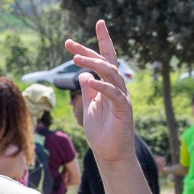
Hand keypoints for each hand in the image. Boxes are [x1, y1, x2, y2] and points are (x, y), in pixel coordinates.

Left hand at [64, 21, 133, 167]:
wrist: (110, 153)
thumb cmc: (101, 131)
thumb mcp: (89, 107)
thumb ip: (87, 90)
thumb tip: (82, 74)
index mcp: (107, 86)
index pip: (102, 61)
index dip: (91, 48)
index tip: (70, 40)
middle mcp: (116, 88)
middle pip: (106, 61)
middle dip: (89, 50)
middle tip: (69, 43)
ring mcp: (121, 97)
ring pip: (111, 73)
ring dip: (94, 64)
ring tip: (76, 58)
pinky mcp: (124, 109)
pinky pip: (114, 94)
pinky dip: (102, 86)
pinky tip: (89, 80)